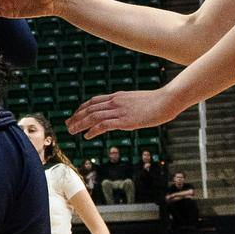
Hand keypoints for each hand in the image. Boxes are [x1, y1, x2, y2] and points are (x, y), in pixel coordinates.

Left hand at [67, 88, 183, 138]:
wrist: (167, 100)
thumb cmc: (156, 102)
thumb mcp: (136, 101)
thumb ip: (126, 106)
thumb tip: (122, 113)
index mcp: (117, 96)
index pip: (93, 101)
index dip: (81, 109)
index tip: (74, 115)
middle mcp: (115, 102)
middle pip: (89, 108)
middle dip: (76, 117)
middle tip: (67, 125)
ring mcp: (119, 110)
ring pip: (93, 116)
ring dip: (80, 124)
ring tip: (71, 131)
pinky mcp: (125, 120)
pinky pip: (104, 125)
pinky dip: (93, 130)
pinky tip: (87, 136)